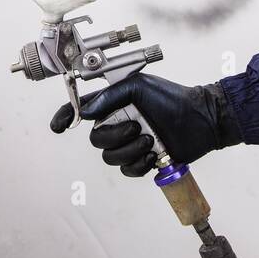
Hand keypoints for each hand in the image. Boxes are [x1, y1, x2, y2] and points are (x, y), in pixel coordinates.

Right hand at [49, 73, 242, 176]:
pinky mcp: (141, 161)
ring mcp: (129, 143)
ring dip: (130, 150)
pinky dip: (139, 164)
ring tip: (150, 140)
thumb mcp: (139, 87)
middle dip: (114, 136)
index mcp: (113, 103)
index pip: (81, 110)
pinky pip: (127, 170)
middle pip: (96, 139)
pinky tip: (153, 155)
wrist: (199, 120)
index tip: (59, 126)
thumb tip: (85, 110)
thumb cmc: (172, 99)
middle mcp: (117, 123)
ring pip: (110, 157)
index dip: (65, 116)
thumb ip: (110, 95)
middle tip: (137, 127)